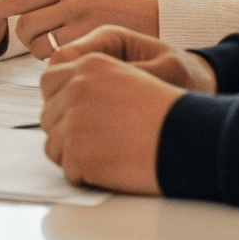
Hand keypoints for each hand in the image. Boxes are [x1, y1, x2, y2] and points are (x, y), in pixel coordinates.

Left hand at [0, 0, 160, 57]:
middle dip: (27, 41)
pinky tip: (83, 59)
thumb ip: (61, 6)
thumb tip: (27, 24)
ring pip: (41, 44)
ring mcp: (83, 20)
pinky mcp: (93, 40)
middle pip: (25, 24)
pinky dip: (65, 63)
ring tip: (70, 51)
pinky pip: (61, 59)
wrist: (164, 22)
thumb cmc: (123, 16)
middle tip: (48, 47)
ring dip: (46, 54)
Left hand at [40, 28, 194, 194]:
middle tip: (99, 141)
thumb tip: (60, 99)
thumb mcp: (130, 76)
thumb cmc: (168, 111)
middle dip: (66, 131)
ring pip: (53, 145)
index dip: (61, 102)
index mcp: (90, 64)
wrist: (190, 137)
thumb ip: (92, 80)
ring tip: (108, 155)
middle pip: (48, 116)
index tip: (79, 116)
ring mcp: (74, 119)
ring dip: (74, 155)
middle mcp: (76, 86)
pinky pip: (67, 170)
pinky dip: (85, 176)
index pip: (49, 82)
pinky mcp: (78, 152)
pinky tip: (112, 168)